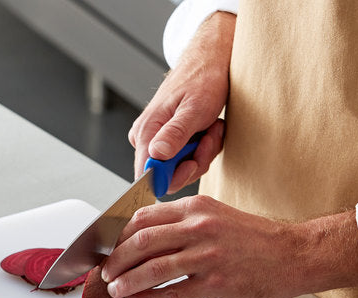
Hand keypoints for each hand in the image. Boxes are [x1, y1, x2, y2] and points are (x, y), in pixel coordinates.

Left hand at [100, 195, 357, 297]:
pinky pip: (173, 294)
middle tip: (105, 273)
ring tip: (115, 291)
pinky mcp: (216, 284)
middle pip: (141, 242)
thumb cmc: (254, 239)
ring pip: (152, 269)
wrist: (294, 254)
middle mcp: (199, 228)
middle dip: (115, 260)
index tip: (108, 248)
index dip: (118, 235)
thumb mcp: (215, 216)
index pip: (143, 217)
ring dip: (127, 282)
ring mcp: (208, 256)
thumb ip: (181, 224)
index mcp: (195, 208)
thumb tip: (144, 240)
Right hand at [129, 11, 235, 192]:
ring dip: (203, 153)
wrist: (211, 59)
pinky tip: (209, 130)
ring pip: (181, 169)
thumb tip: (156, 155)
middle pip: (167, 176)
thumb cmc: (203, 78)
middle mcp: (147, 139)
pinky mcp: (170, 140)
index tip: (193, 163)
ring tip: (211, 128)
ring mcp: (158, 140)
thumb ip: (175, 134)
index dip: (172, 177)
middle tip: (208, 138)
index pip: (147, 175)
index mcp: (145, 132)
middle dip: (194, 162)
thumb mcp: (194, 108)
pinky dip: (203, 148)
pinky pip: (187, 159)